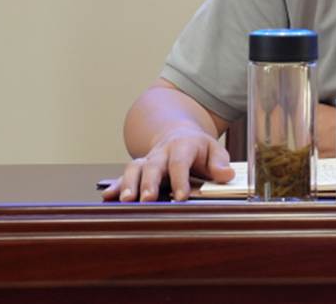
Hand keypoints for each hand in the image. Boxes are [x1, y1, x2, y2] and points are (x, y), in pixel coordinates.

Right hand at [101, 127, 234, 202]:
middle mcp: (162, 152)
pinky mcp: (138, 169)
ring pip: (135, 168)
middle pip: (153, 166)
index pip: (180, 163)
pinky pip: (124, 176)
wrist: (179, 135)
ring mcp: (148, 160)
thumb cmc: (198, 148)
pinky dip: (115, 186)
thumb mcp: (215, 150)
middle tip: (148, 199)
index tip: (181, 197)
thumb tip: (227, 174)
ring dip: (129, 184)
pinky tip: (108, 197)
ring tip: (127, 201)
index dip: (180, 180)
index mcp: (183, 146)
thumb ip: (220, 163)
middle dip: (150, 183)